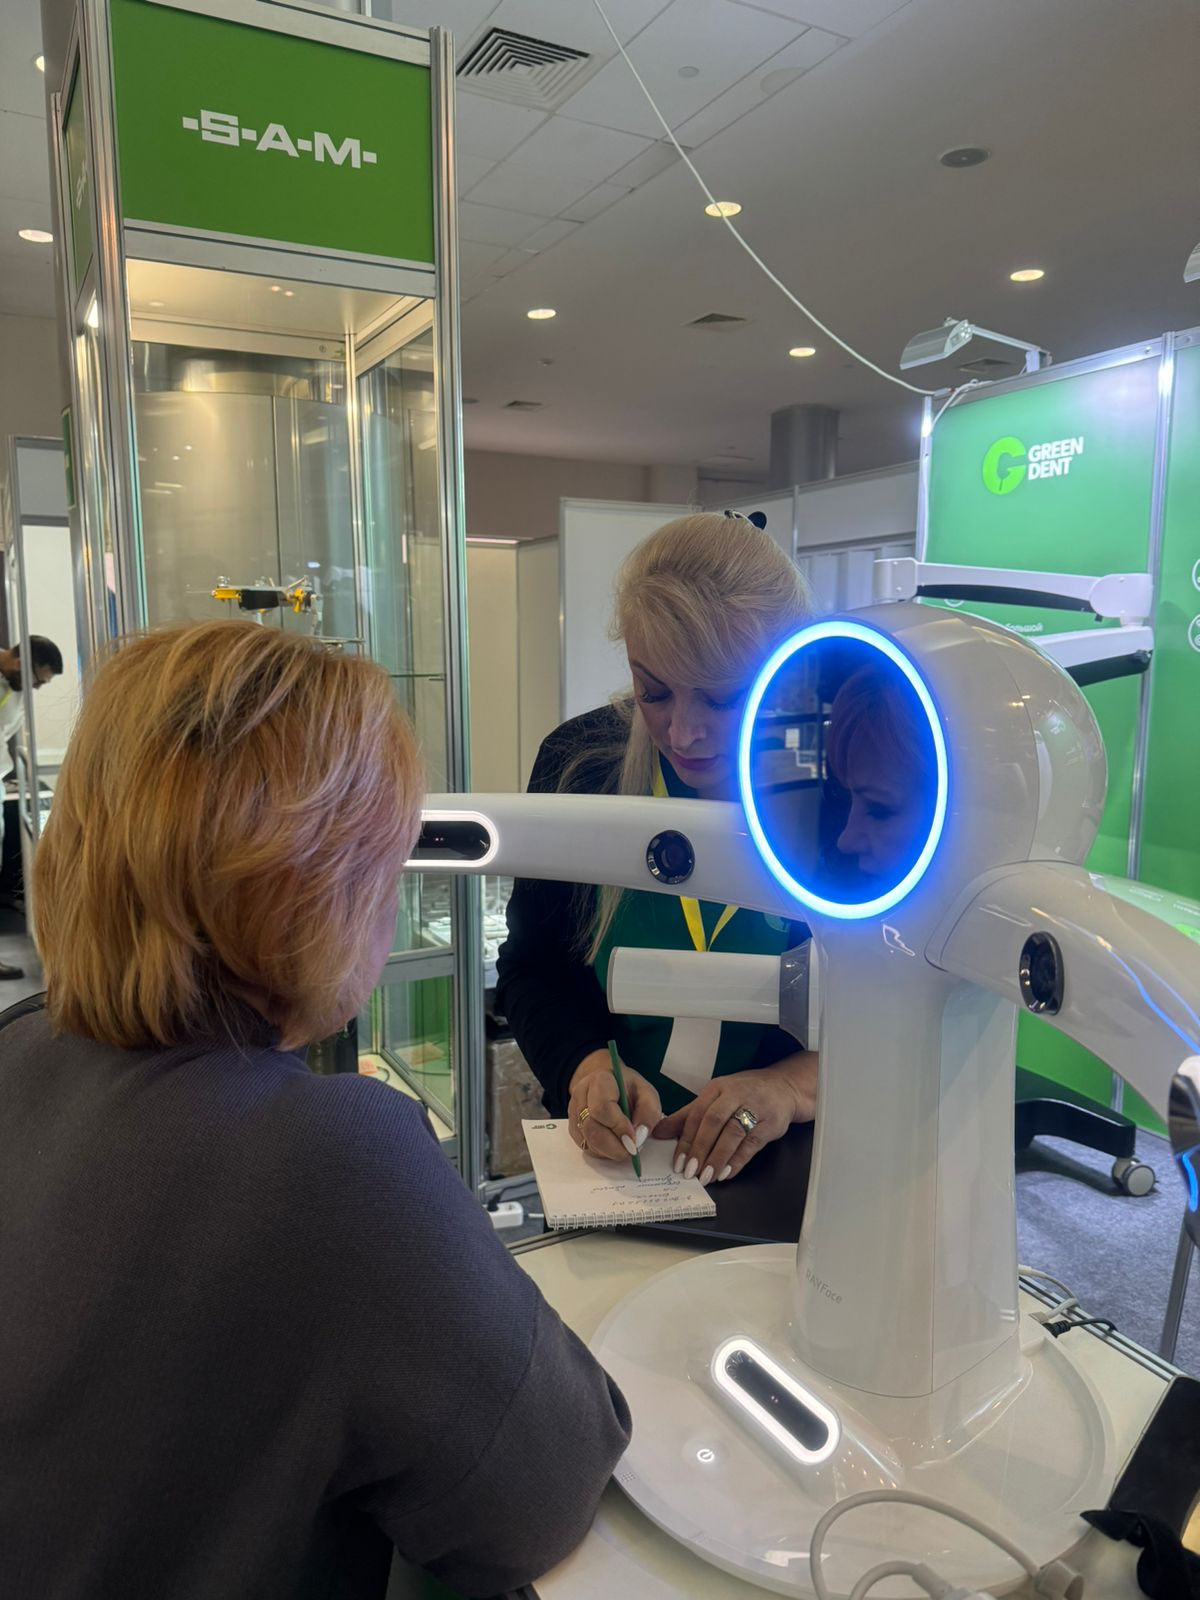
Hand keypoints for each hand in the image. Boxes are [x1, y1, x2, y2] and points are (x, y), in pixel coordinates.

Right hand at [567, 1050, 662, 1162]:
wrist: (611, 1087)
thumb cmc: (629, 1090)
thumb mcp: (647, 1094)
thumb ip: (649, 1112)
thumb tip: (639, 1135)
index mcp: (600, 1080)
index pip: (602, 1107)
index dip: (618, 1126)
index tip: (633, 1138)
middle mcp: (582, 1095)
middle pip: (591, 1128)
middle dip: (614, 1145)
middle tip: (631, 1149)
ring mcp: (574, 1112)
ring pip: (588, 1141)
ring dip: (610, 1150)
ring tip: (625, 1144)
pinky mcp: (573, 1129)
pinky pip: (586, 1147)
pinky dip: (603, 1152)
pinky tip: (614, 1143)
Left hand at [653, 1052, 817, 1185]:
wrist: (783, 1087)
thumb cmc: (743, 1094)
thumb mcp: (714, 1098)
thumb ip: (687, 1116)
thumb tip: (658, 1132)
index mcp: (716, 1088)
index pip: (696, 1114)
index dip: (686, 1140)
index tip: (677, 1162)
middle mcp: (734, 1095)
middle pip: (713, 1122)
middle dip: (700, 1149)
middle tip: (689, 1171)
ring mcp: (755, 1108)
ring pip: (733, 1133)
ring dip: (718, 1157)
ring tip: (707, 1176)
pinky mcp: (770, 1123)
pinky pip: (752, 1143)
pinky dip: (738, 1160)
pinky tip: (726, 1173)